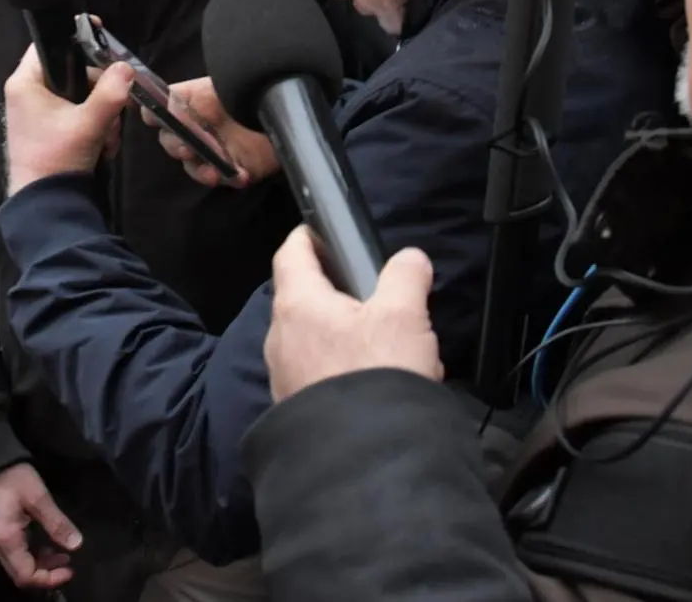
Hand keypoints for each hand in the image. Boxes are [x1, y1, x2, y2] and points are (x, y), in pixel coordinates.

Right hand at [0, 463, 81, 590]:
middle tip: (69, 563)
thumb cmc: (13, 477)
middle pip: (21, 575)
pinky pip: (15, 555)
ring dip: (41, 565)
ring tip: (63, 554)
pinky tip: (47, 544)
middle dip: (47, 573)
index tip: (70, 569)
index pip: (26, 575)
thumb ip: (56, 522)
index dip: (49, 578)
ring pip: (18, 566)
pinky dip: (33, 555)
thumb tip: (76, 544)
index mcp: (6, 539)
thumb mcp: (38, 496)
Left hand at [3, 45, 134, 196]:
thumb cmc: (58, 157)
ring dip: (101, 116)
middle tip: (118, 109)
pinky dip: (93, 128)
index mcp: (25, 83)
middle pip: (73, 72)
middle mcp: (27, 93)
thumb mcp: (89, 123)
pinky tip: (102, 147)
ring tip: (107, 138)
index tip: (103, 36)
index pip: (49, 43)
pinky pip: (76, 116)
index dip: (76, 36)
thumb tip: (126, 68)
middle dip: (100, 93)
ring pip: (80, 97)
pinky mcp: (48, 131)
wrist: (46, 206)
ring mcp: (37, 113)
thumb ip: (110, 92)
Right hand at [143, 77, 280, 187]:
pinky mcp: (233, 167)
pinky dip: (228, 178)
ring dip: (199, 168)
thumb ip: (195, 95)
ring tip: (213, 171)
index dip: (152, 113)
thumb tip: (167, 106)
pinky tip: (238, 175)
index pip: (160, 108)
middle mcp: (199, 125)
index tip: (151, 116)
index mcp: (193, 101)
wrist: (295, 113)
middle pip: (171, 139)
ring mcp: (214, 149)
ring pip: (192, 164)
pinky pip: (221, 178)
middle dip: (175, 144)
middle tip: (187, 147)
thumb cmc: (260, 90)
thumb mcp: (225, 85)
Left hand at [265, 228, 441, 402]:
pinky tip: (381, 386)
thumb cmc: (376, 374)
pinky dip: (346, 372)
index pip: (290, 253)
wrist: (362, 459)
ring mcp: (284, 376)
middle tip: (378, 298)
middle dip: (341, 296)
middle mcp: (280, 337)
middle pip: (305, 299)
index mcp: (297, 304)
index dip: (306, 237)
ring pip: (317, 341)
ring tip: (393, 350)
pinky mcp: (296, 409)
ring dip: (349, 338)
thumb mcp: (404, 316)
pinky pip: (321, 377)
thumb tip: (410, 259)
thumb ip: (406, 278)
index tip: (323, 232)